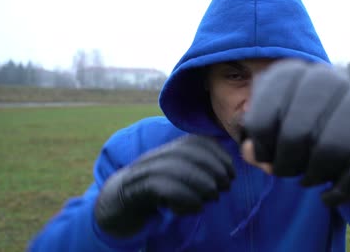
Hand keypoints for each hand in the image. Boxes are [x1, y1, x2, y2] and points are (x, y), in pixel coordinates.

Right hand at [94, 135, 234, 236]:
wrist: (117, 203)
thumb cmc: (156, 191)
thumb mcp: (179, 177)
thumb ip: (199, 171)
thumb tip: (228, 173)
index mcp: (170, 149)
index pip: (197, 141)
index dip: (218, 154)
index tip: (231, 172)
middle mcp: (158, 155)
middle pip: (188, 153)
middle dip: (213, 168)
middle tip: (225, 186)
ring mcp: (145, 170)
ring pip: (176, 168)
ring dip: (201, 183)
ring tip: (213, 197)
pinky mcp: (137, 188)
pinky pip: (163, 187)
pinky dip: (185, 197)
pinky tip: (196, 207)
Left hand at [242, 60, 349, 205]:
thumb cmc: (308, 148)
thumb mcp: (275, 146)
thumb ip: (258, 147)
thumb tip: (251, 151)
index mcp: (303, 72)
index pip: (275, 89)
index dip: (262, 126)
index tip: (264, 153)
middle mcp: (337, 75)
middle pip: (301, 122)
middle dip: (288, 158)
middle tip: (287, 173)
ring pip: (336, 143)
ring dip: (316, 173)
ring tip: (309, 181)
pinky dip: (346, 186)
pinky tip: (333, 194)